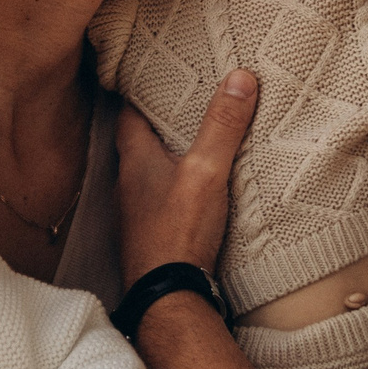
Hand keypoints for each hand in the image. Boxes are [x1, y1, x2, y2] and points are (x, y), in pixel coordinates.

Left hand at [116, 72, 257, 286]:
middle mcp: (128, 183)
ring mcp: (136, 212)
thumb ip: (222, 126)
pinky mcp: (151, 235)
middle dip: (159, 122)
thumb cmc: (178, 231)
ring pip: (149, 172)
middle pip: (139, 141)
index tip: (156, 73)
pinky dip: (174, 188)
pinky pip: (160, 200)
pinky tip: (193, 191)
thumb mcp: (207, 171)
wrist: (167, 296)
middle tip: (183, 102)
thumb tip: (239, 77)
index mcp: (134, 159)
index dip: (141, 90)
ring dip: (167, 157)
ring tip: (194, 141)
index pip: (129, 111)